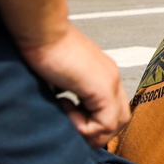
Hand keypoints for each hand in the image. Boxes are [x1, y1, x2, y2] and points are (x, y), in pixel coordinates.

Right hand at [20, 24, 130, 147]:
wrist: (43, 31)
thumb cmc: (46, 49)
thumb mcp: (63, 78)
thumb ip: (72, 94)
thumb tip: (66, 113)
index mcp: (106, 77)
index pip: (114, 112)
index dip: (94, 124)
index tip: (68, 114)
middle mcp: (113, 79)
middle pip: (120, 121)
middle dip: (96, 132)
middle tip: (69, 121)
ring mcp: (111, 82)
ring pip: (116, 125)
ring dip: (89, 130)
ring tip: (65, 111)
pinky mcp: (102, 87)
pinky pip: (104, 123)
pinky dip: (81, 125)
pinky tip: (63, 104)